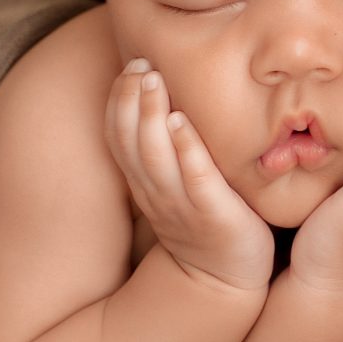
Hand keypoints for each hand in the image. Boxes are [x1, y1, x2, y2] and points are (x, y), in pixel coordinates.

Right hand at [105, 58, 274, 292]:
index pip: (118, 136)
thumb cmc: (204, 218)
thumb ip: (164, 145)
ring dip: (151, 116)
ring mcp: (182, 205)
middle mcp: (155, 192)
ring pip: (155, 157)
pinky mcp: (214, 215)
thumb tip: (162, 95)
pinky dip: (186, 151)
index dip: (118, 100)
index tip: (130, 65)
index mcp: (143, 182)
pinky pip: (196, 181)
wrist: (224, 278)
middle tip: (140, 63)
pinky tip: (182, 123)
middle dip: (130, 99)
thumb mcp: (173, 182)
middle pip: (131, 141)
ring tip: (154, 80)